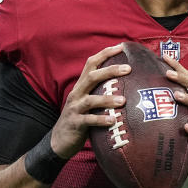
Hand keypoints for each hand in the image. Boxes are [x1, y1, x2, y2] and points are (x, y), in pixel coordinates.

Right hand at [51, 44, 129, 158]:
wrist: (59, 141)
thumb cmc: (80, 120)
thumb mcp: (88, 103)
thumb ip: (101, 92)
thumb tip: (127, 85)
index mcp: (81, 86)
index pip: (91, 63)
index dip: (105, 54)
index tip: (121, 46)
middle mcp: (77, 94)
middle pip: (92, 77)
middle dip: (110, 70)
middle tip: (128, 69)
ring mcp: (74, 109)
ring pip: (91, 100)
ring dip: (107, 99)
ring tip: (123, 100)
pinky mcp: (75, 124)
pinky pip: (88, 121)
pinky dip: (101, 120)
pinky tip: (113, 121)